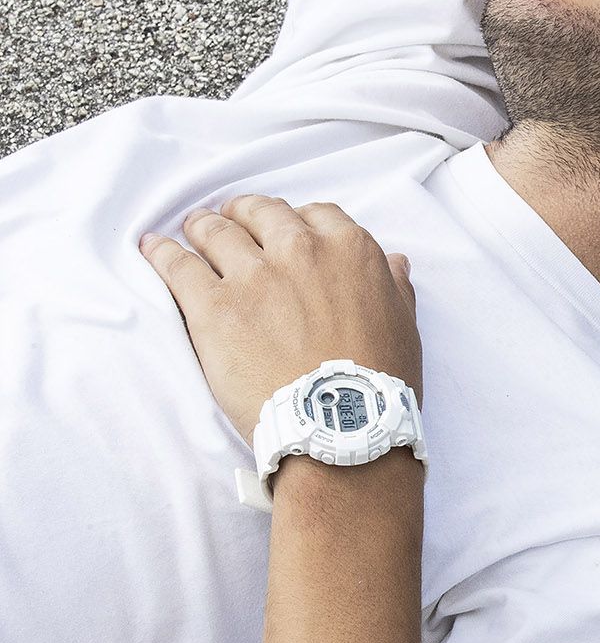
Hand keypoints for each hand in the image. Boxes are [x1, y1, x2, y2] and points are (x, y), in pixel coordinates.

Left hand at [139, 195, 421, 446]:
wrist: (341, 429)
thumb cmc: (378, 385)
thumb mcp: (404, 328)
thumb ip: (393, 287)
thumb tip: (393, 261)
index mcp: (350, 251)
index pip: (314, 214)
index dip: (294, 221)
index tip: (282, 232)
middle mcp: (301, 250)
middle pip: (261, 213)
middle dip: (244, 215)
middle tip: (232, 224)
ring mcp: (254, 276)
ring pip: (216, 231)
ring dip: (202, 228)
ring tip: (192, 231)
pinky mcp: (213, 306)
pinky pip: (177, 265)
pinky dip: (162, 252)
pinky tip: (152, 248)